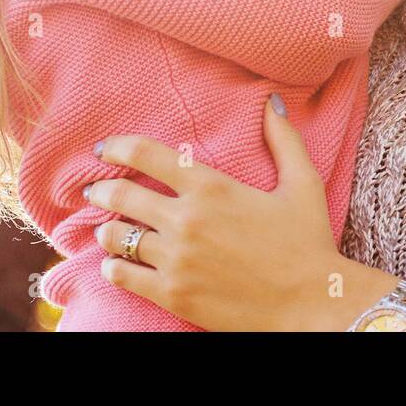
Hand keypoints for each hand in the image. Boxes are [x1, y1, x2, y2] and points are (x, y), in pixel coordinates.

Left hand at [86, 94, 397, 329]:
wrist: (310, 304)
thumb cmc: (309, 242)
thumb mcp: (303, 183)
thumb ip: (283, 139)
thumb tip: (270, 101)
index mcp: (212, 187)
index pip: (147, 155)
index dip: (118, 147)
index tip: (104, 149)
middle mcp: (186, 220)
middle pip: (121, 196)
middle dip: (102, 190)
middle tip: (95, 190)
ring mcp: (176, 259)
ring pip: (116, 238)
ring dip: (107, 231)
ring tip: (108, 230)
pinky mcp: (172, 294)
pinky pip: (122, 276)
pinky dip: (113, 267)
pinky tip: (116, 263)